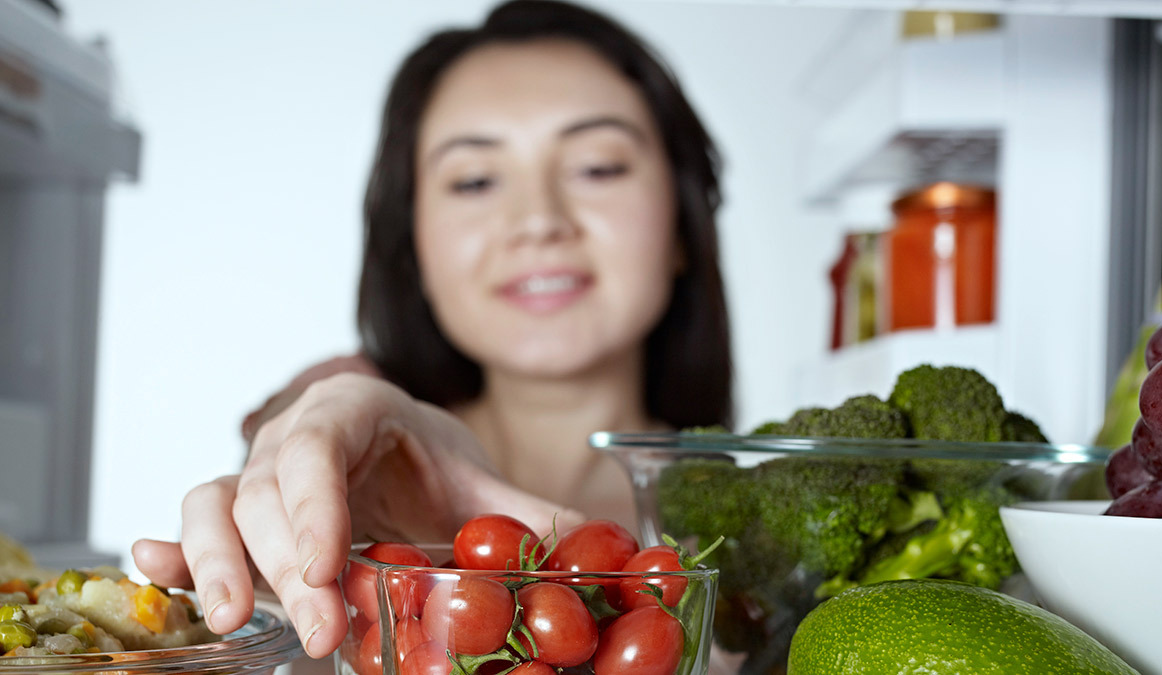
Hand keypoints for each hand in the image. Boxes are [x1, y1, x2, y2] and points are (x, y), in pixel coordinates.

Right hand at [133, 372, 583, 657]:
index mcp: (355, 410)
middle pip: (267, 490)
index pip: (320, 447)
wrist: (400, 453)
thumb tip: (603, 545)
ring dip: (218, 560)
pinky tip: (157, 574)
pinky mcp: (235, 514)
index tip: (329, 565)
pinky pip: (190, 523)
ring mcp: (256, 472)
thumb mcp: (480, 485)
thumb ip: (530, 514)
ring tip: (236, 616)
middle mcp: (294, 436)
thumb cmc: (430, 462)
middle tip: (322, 626)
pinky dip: (172, 551)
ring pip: (215, 502)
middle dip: (288, 563)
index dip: (315, 504)